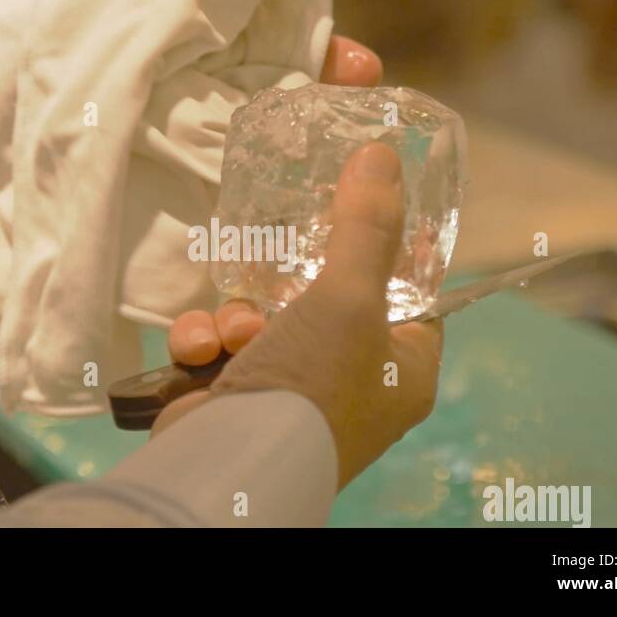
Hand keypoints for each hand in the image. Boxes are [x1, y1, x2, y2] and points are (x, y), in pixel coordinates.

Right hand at [157, 34, 383, 430]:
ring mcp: (294, 396)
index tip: (362, 212)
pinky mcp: (239, 400)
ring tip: (235, 327)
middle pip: (332, 302)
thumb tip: (383, 153)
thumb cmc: (312, 384)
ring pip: (268, 320)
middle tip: (280, 250)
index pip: (414, 298)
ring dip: (241, 315)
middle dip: (293, 280)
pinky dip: (209, 342)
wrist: (226, 463)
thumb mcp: (350, 297)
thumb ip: (366, 227)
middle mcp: (355, 386)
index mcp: (404, 370)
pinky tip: (202, 349)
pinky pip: (225, 349)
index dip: (392, 254)